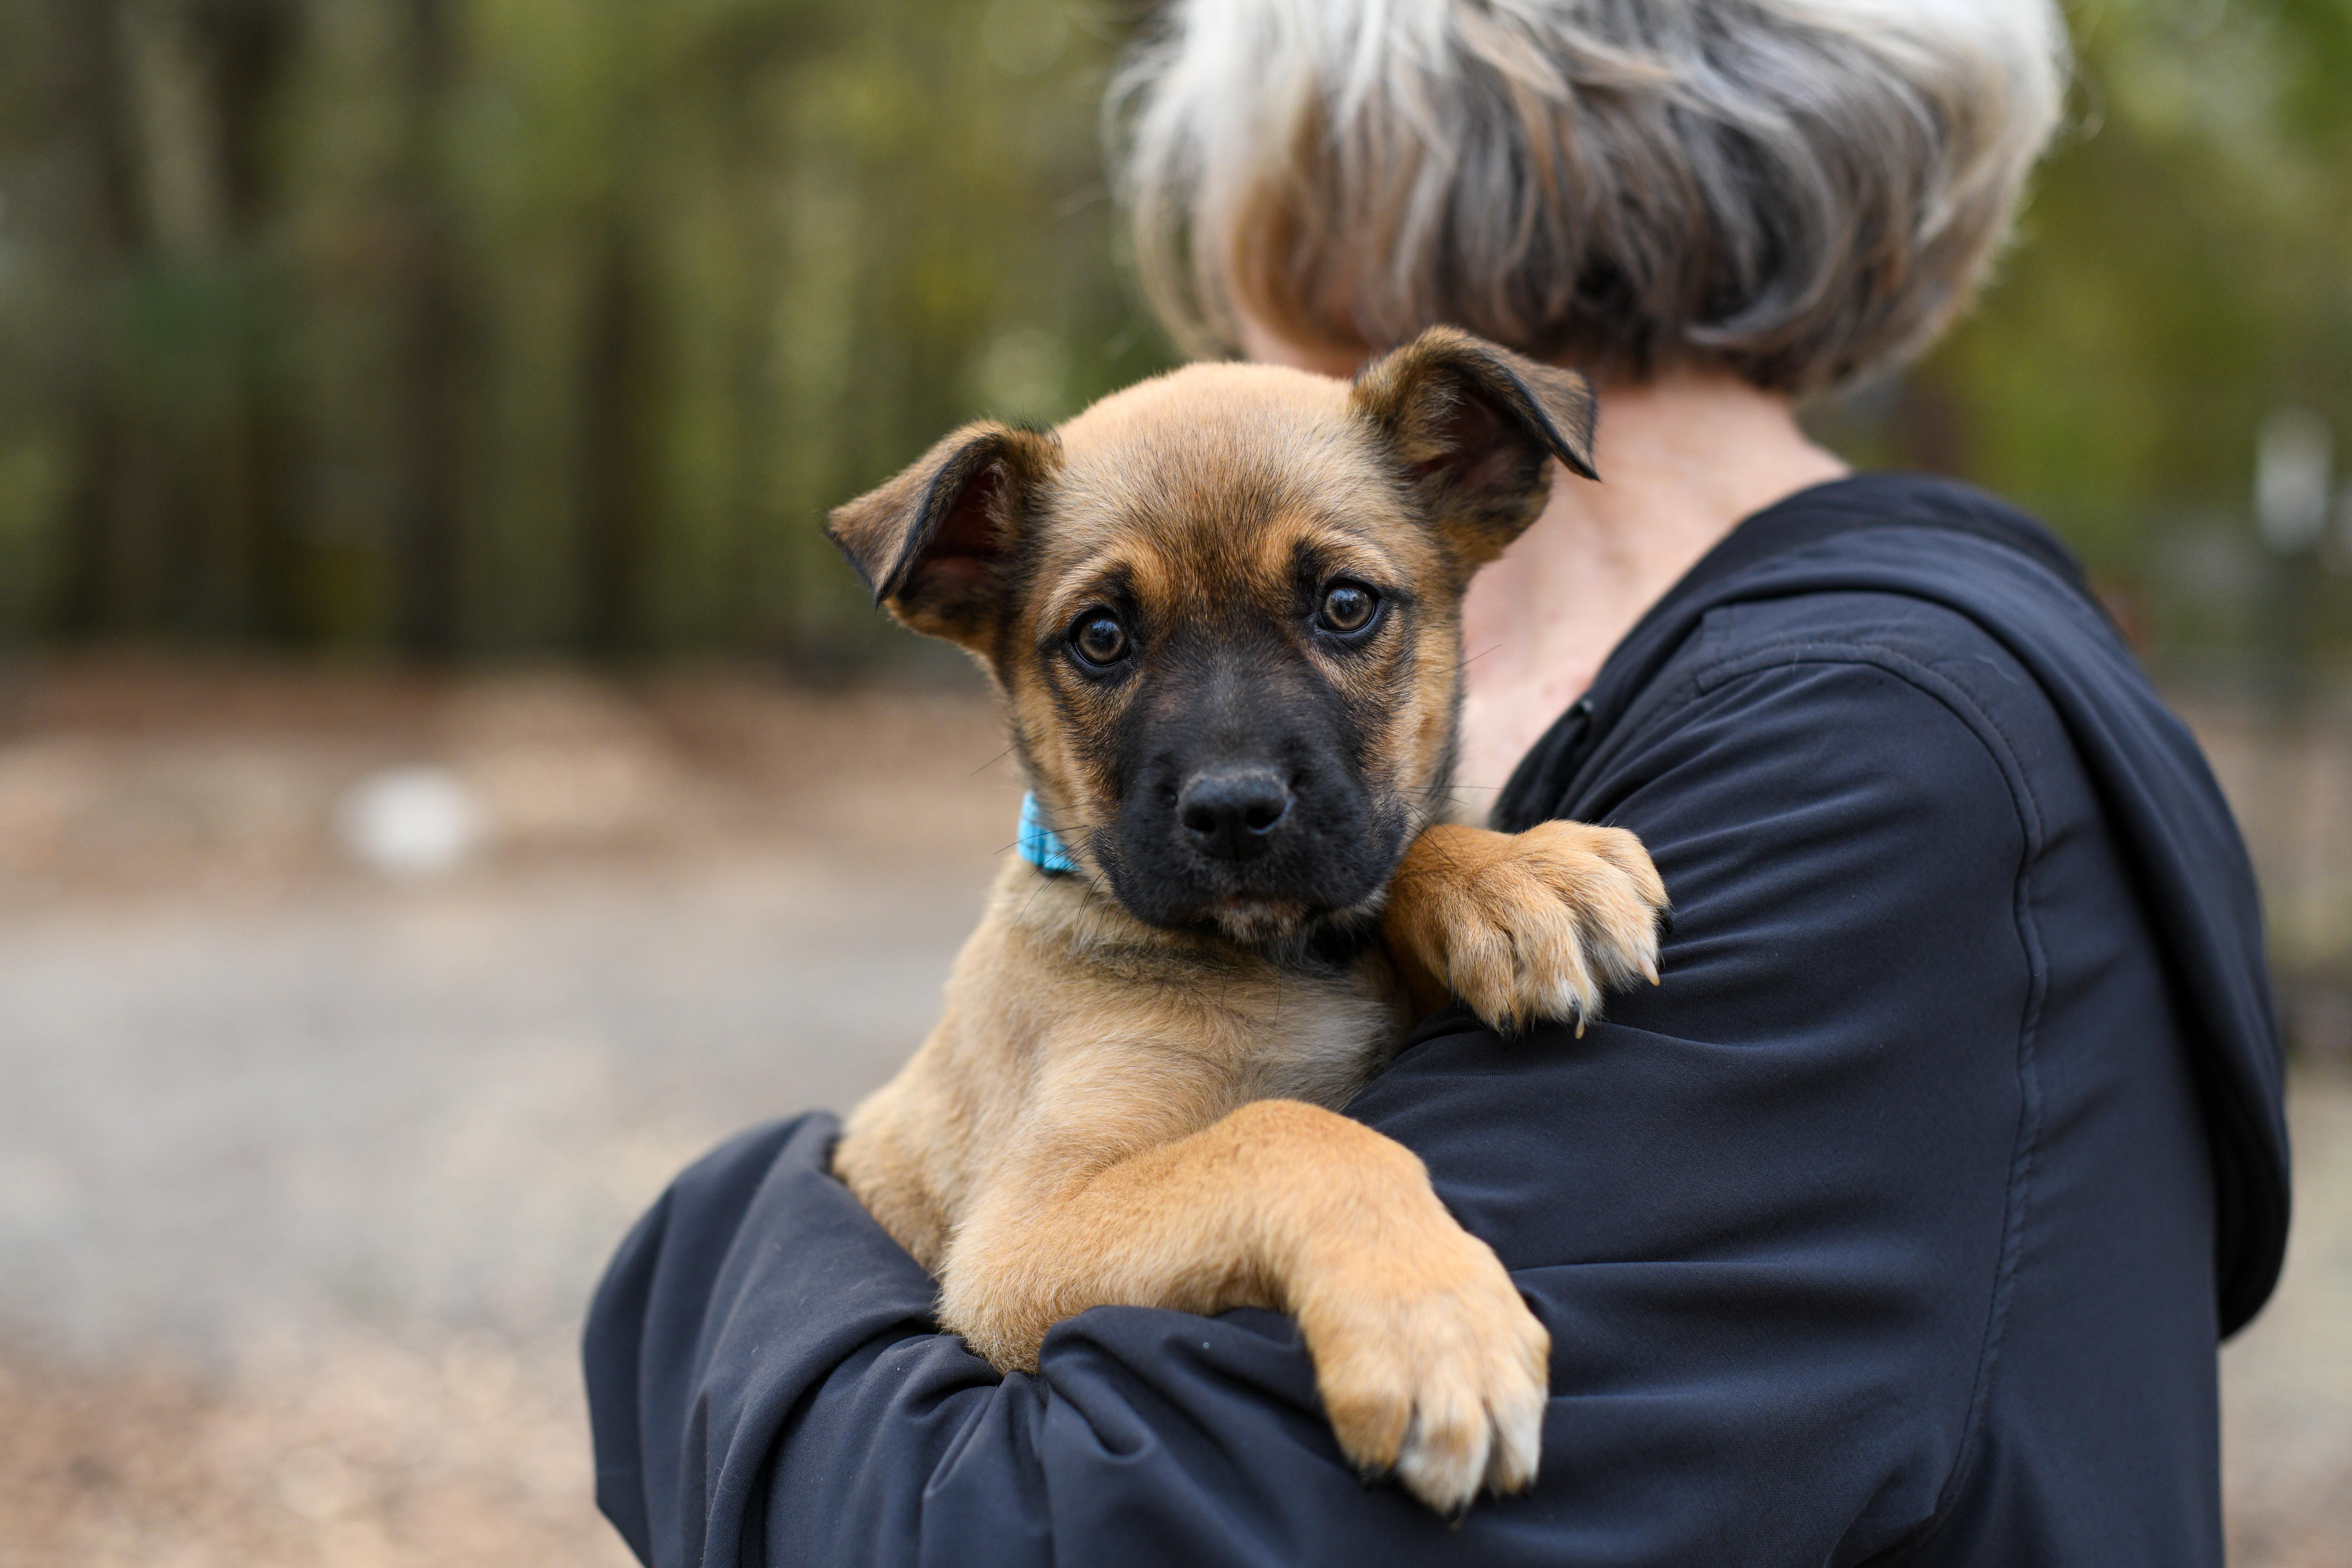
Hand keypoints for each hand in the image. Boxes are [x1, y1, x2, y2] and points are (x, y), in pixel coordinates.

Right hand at [1387, 821, 1667, 1034]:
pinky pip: (1484, 955)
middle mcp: (1539, 860)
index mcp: (1572, 845)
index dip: (1647, 893)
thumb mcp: (1562, 881)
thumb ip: (1603, 914)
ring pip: (1543, 924)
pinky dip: (1502, 991)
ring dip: (1564, 971)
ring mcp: (1496, 889)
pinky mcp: (1456, 920)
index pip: (1620, 852)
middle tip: (1640, 977)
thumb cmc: (1516, 895)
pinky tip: (1512, 1020)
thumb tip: (1643, 969)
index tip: (1663, 928)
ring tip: (1572, 1009)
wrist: (1422, 874)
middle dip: (1624, 933)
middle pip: (1594, 888)